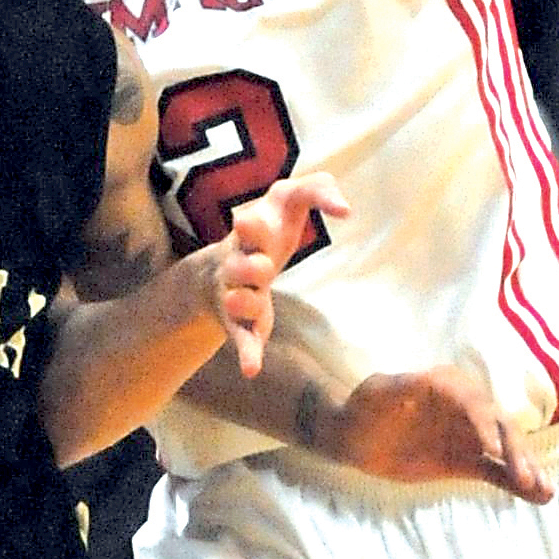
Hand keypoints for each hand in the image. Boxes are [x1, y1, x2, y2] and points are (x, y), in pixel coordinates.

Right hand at [207, 170, 348, 376]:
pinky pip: (240, 337)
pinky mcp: (238, 322)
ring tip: (247, 305)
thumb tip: (346, 210)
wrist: (213, 272)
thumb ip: (318, 189)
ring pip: (236, 300)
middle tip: (264, 266)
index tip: (343, 212)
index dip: (297, 215)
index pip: (267, 212)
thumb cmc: (265, 231)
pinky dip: (246, 353)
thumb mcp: (287, 201)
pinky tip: (251, 370)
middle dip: (250, 264)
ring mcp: (235, 293)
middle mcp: (239, 260)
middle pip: (240, 263)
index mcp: (253, 228)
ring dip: (243, 302)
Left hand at [330, 367, 552, 504]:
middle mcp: (469, 407)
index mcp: (450, 386)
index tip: (493, 453)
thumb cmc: (365, 407)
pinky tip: (540, 497)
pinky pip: (497, 472)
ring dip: (526, 470)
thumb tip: (422, 383)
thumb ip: (400, 389)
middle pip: (499, 428)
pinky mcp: (468, 459)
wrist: (356, 436)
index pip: (475, 406)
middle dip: (515, 453)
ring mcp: (472, 434)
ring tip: (546, 491)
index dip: (485, 428)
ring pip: (506, 451)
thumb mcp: (377, 393)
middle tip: (525, 477)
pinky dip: (516, 484)